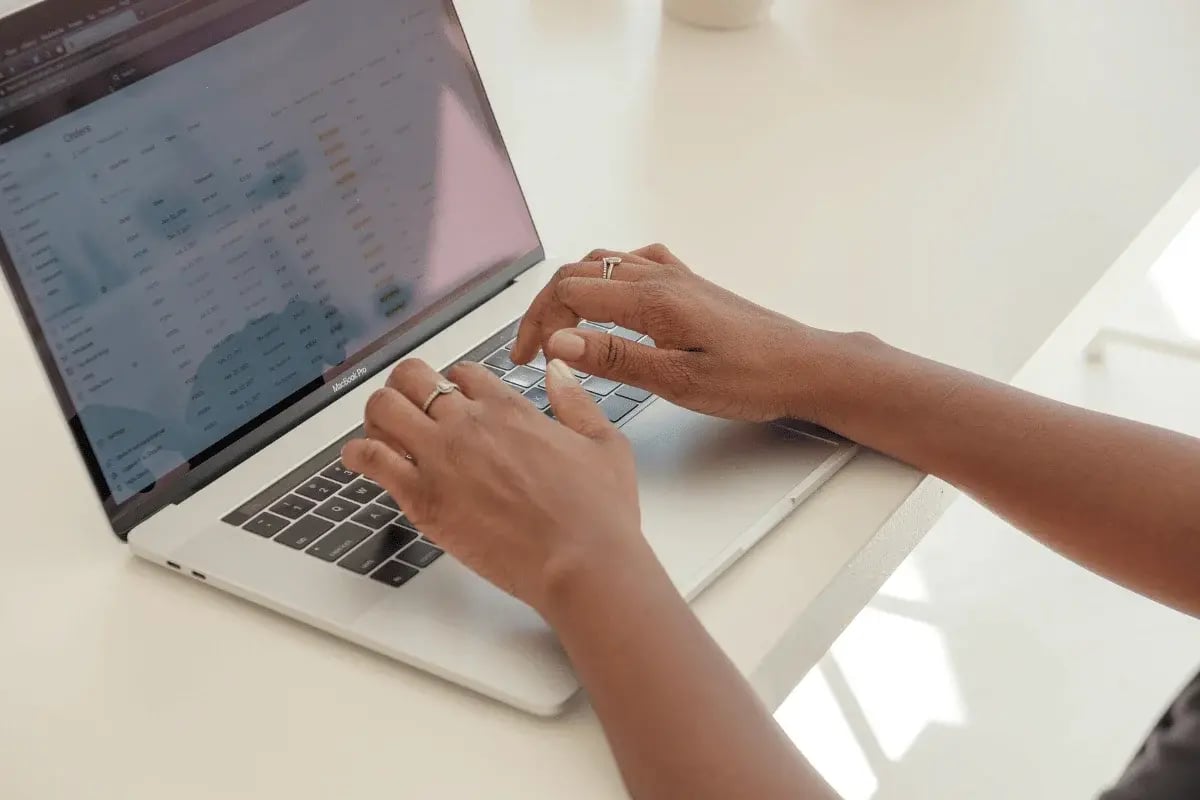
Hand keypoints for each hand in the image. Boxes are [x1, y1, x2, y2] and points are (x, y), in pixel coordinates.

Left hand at [340, 357, 649, 613]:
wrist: (581, 562)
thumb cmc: (599, 512)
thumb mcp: (604, 443)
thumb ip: (576, 401)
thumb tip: (558, 369)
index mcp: (509, 409)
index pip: (462, 373)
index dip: (454, 383)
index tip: (452, 400)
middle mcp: (469, 424)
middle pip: (413, 378)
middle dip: (406, 387)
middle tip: (407, 406)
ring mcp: (440, 458)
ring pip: (383, 408)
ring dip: (378, 415)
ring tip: (382, 432)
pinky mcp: (421, 497)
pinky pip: (371, 458)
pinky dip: (358, 453)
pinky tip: (360, 458)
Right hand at [512, 243, 822, 422]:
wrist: (805, 366)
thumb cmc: (753, 379)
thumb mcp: (679, 382)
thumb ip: (616, 358)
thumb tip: (561, 340)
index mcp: (653, 300)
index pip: (569, 294)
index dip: (536, 324)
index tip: (524, 357)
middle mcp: (661, 278)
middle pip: (578, 274)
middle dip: (544, 308)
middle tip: (530, 348)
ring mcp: (676, 277)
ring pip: (602, 264)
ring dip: (570, 290)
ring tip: (558, 327)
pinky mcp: (689, 284)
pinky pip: (633, 263)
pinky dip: (604, 277)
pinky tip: (608, 300)